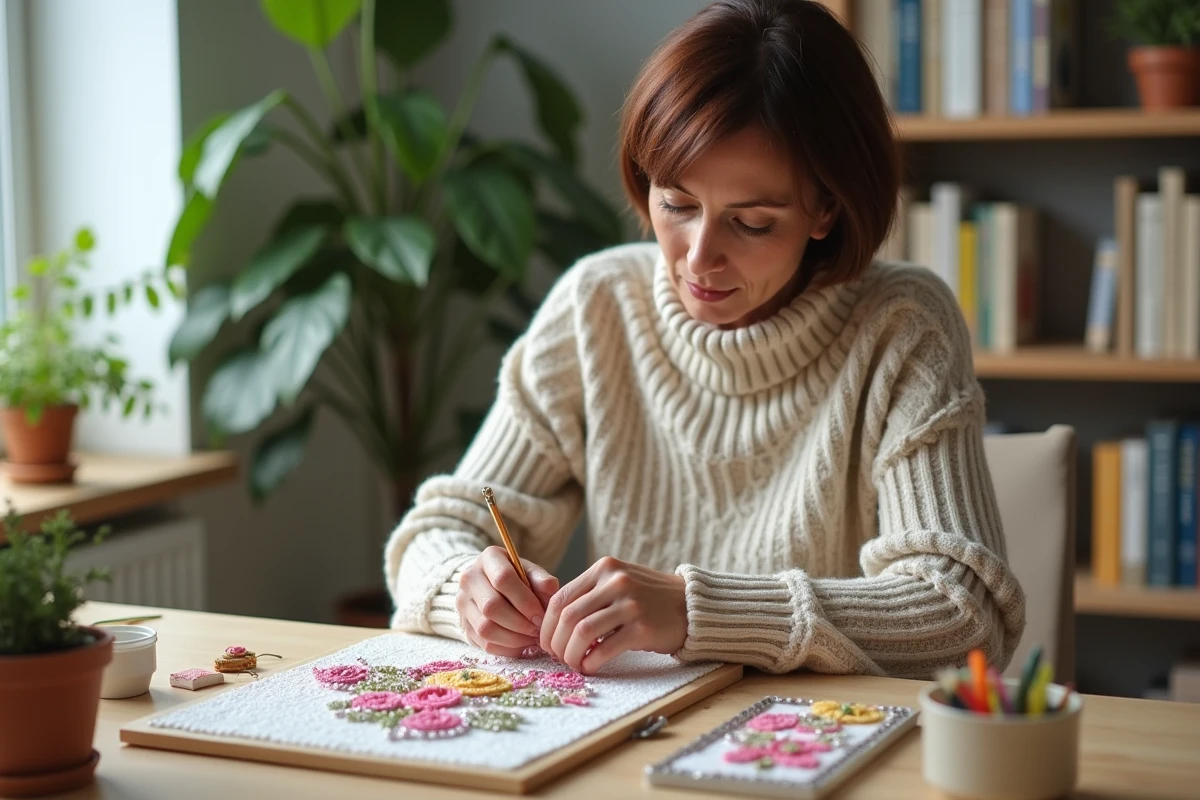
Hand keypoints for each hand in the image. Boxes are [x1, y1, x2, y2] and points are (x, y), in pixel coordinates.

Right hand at [458, 546, 558, 656]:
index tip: (541, 615)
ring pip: (485, 628)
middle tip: (538, 630)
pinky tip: (522, 644)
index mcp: (488, 559)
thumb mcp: (530, 571)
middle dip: (520, 623)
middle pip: (491, 606)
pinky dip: (507, 648)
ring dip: (514, 638)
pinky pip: (484, 644)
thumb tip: (551, 592)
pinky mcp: (464, 625)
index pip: (503, 579)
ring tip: (531, 638)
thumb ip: (542, 580)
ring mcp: (463, 603)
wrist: (491, 585)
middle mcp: (469, 579)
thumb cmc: (517, 578)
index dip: (525, 600)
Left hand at [539, 556, 687, 674]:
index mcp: (604, 568)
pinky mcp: (643, 628)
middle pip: (568, 617)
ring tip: (574, 664)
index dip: (547, 625)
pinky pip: (605, 649)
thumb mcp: (618, 583)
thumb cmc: (649, 598)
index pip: (560, 598)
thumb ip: (590, 595)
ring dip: (571, 654)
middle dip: (556, 643)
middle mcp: (616, 581)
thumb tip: (554, 625)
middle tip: (558, 657)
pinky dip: (591, 662)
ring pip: (583, 632)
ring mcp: (630, 604)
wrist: (691, 605)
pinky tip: (591, 667)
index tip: (547, 643)